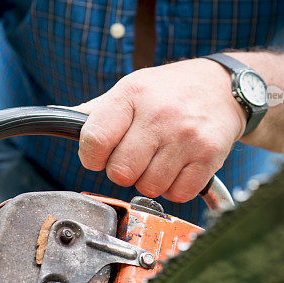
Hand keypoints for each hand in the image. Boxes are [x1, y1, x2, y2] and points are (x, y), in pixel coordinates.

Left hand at [76, 59, 245, 202]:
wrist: (225, 88)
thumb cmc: (172, 90)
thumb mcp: (133, 87)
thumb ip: (98, 111)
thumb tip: (58, 120)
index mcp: (133, 94)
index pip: (94, 140)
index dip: (92, 156)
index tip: (100, 155)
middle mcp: (160, 114)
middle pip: (120, 172)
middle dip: (123, 171)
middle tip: (135, 157)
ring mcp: (186, 136)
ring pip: (149, 187)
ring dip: (150, 181)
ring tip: (159, 159)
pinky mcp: (209, 156)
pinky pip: (178, 194)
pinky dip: (175, 189)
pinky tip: (178, 167)